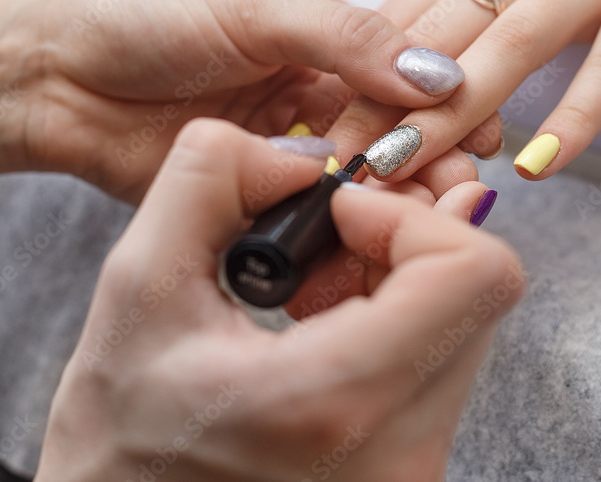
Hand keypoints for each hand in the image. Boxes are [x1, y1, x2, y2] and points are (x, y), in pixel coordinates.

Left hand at [0, 0, 468, 200]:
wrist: (52, 73)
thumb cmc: (142, 17)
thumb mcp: (254, 9)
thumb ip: (345, 38)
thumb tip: (434, 71)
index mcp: (318, 41)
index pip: (402, 72)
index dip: (443, 101)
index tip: (480, 129)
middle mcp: (308, 96)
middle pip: (389, 132)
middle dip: (425, 157)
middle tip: (453, 187)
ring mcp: (280, 149)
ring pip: (353, 178)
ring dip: (386, 196)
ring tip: (411, 215)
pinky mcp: (248, 196)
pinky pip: (304, 214)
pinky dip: (332, 223)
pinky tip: (352, 233)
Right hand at [36, 120, 522, 481]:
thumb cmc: (121, 434)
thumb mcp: (137, 284)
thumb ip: (213, 175)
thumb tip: (309, 150)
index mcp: (334, 399)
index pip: (473, 274)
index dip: (415, 215)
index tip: (343, 210)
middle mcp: (400, 451)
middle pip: (479, 293)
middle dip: (407, 238)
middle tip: (327, 240)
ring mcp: (415, 472)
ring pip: (467, 326)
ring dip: (402, 279)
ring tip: (313, 291)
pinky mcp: (414, 473)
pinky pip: (447, 366)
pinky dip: (400, 322)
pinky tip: (326, 326)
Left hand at [324, 0, 600, 181]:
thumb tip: (397, 45)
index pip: (402, 21)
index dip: (353, 77)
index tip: (315, 130)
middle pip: (438, 41)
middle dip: (379, 105)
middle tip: (336, 164)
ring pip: (508, 50)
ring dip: (452, 112)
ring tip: (405, 168)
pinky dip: (578, 112)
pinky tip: (544, 162)